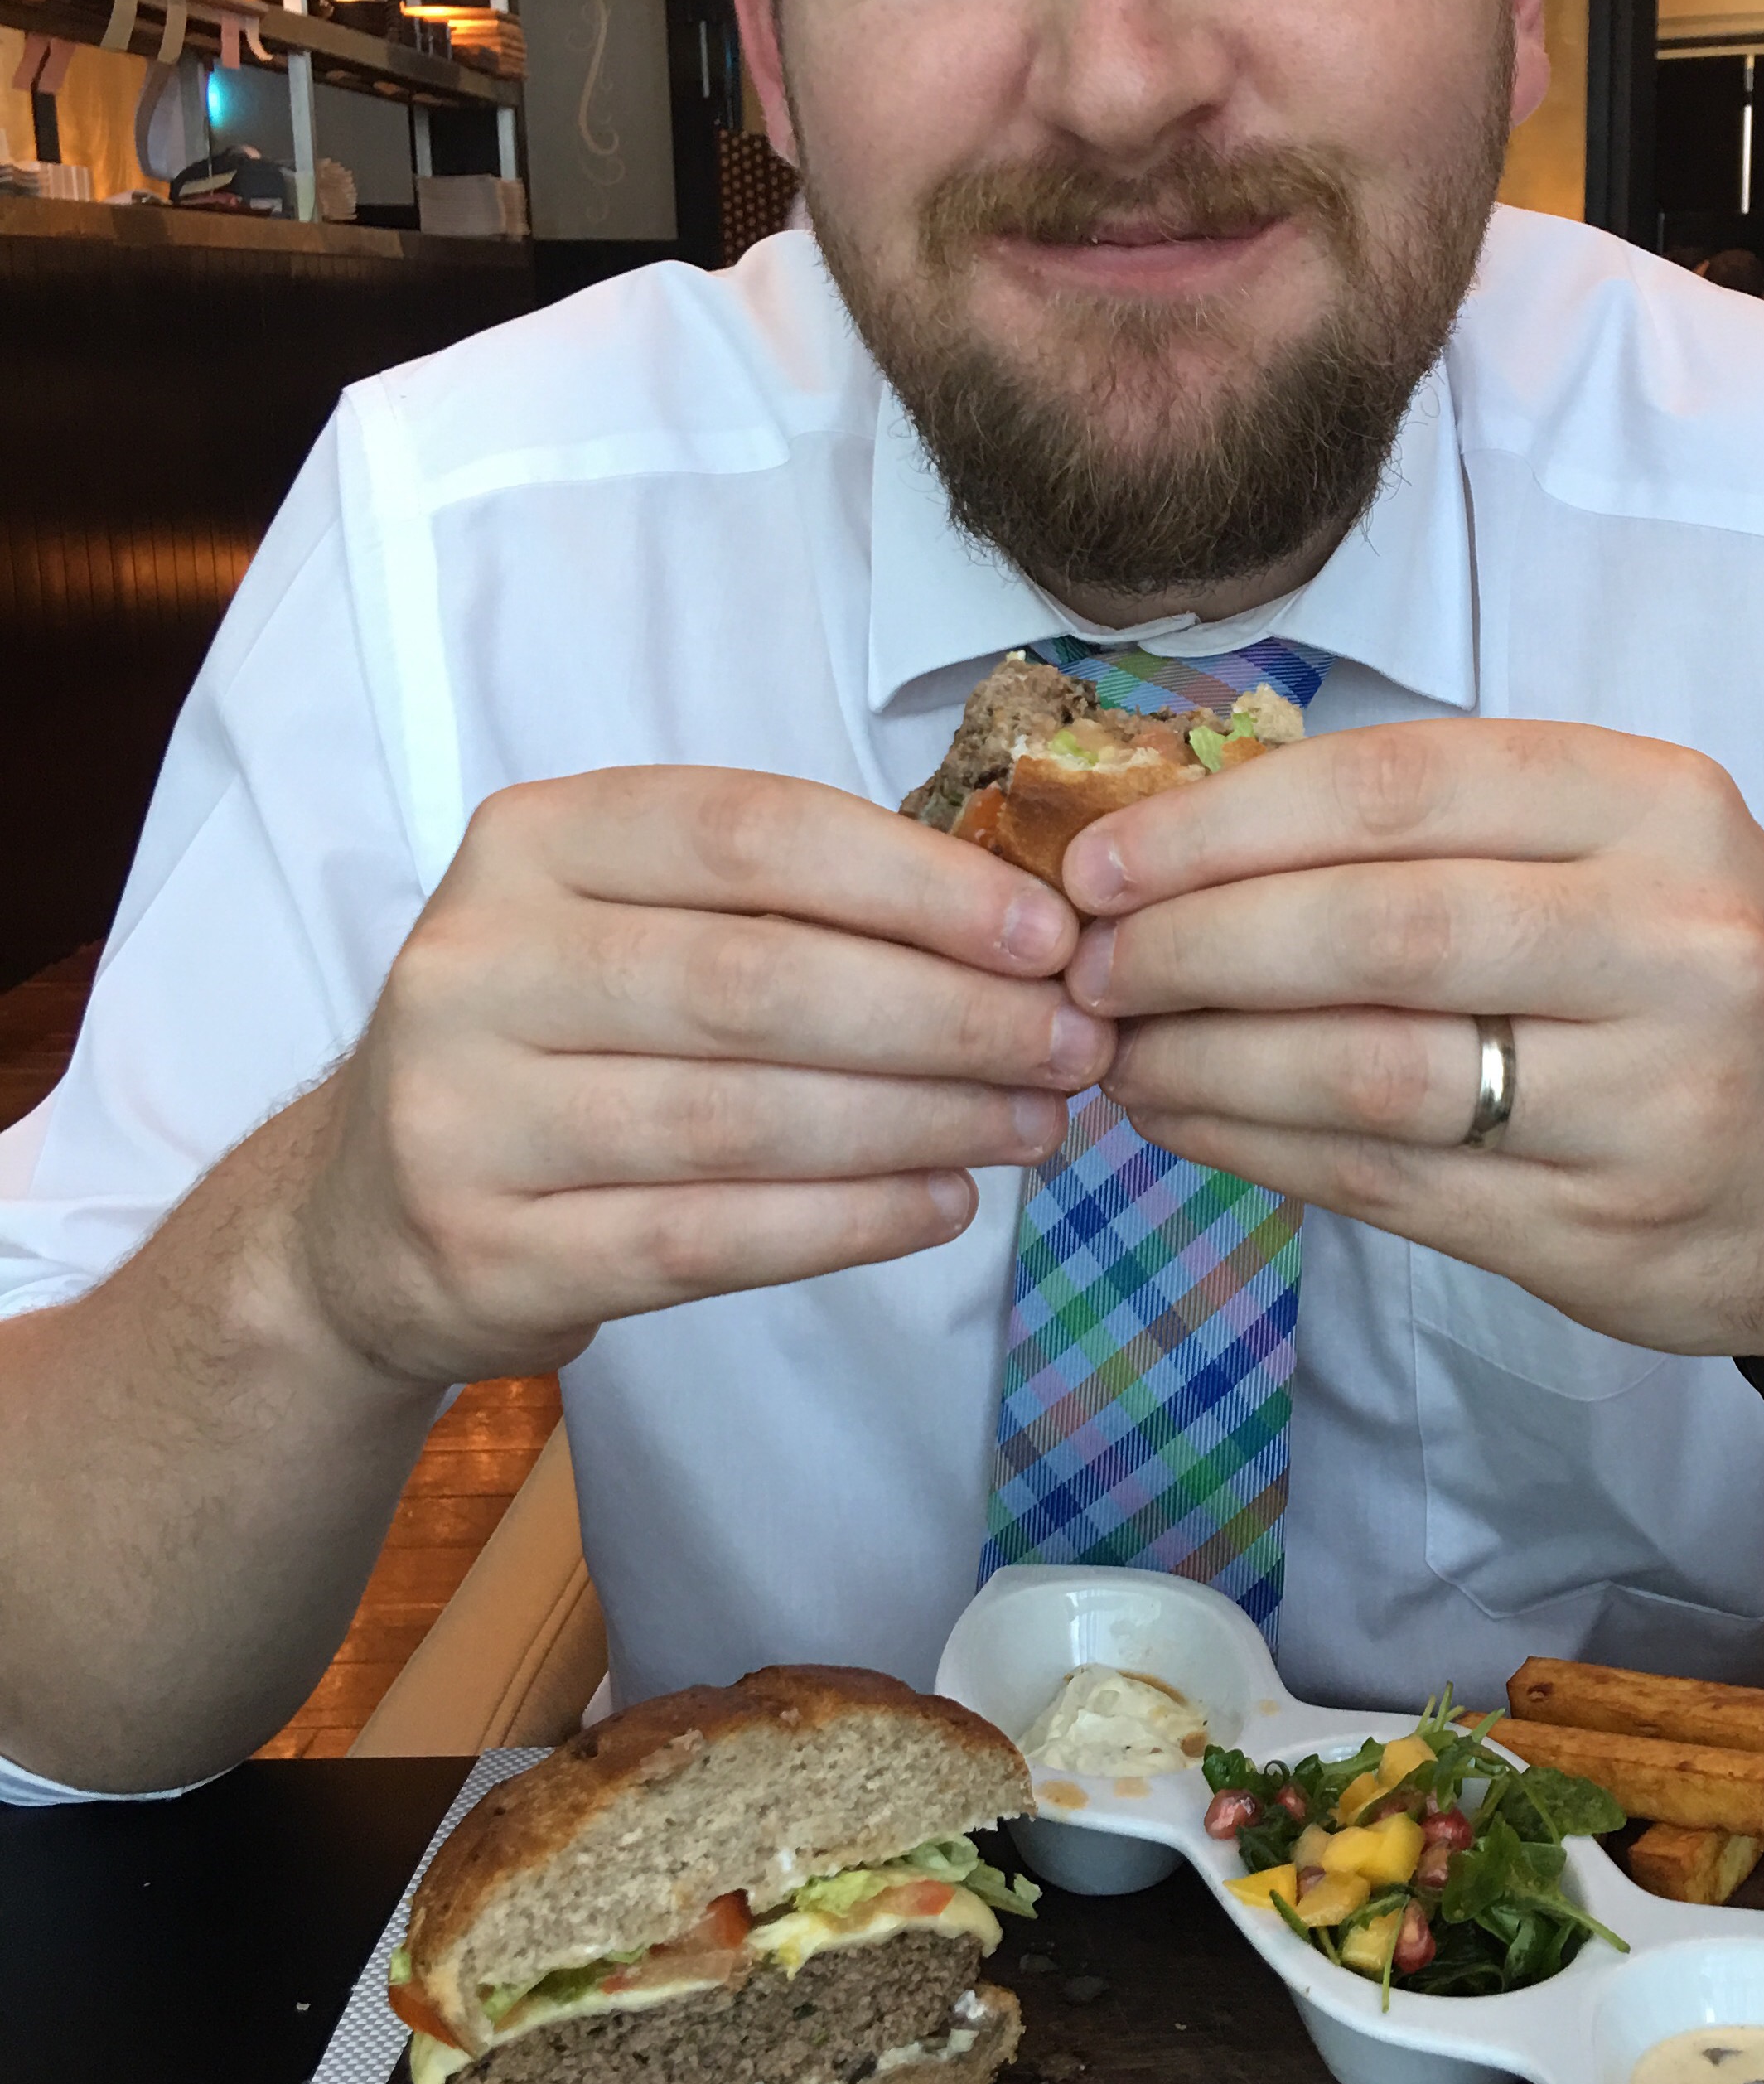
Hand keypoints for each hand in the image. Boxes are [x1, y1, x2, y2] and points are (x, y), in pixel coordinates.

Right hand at [290, 768, 1110, 1385]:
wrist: (367, 1212)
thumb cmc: (563, 1040)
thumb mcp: (632, 921)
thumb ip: (786, 904)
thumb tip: (1021, 926)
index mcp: (533, 841)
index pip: (751, 833)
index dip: (917, 882)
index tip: (1051, 932)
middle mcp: (478, 962)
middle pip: (759, 980)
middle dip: (949, 1014)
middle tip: (1076, 1042)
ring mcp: (465, 1115)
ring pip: (742, 1116)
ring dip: (922, 1121)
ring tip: (1040, 1125)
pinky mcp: (488, 1249)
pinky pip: (706, 1237)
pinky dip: (848, 1223)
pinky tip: (945, 1205)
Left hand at [1059, 724, 1763, 1382]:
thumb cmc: (1706, 981)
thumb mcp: (1625, 849)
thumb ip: (1442, 829)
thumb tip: (1185, 836)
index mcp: (1659, 804)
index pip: (1397, 789)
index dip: (1221, 824)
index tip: (1100, 858)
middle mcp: (1672, 940)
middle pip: (1374, 930)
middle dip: (1193, 945)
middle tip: (1083, 962)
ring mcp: (1648, 1099)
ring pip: (1369, 1071)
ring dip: (1204, 1059)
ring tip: (1111, 1046)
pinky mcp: (1604, 1231)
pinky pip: (1385, 1182)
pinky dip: (1257, 1147)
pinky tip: (1185, 1118)